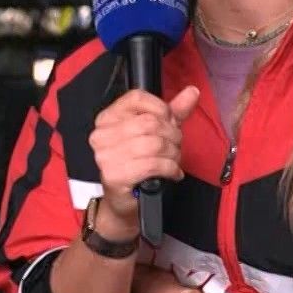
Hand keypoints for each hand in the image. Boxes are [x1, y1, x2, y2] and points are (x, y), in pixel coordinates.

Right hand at [88, 85, 200, 223]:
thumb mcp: (156, 133)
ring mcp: (105, 156)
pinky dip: (169, 168)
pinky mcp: (114, 176)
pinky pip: (153, 164)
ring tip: (173, 161)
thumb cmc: (138, 165)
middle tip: (175, 147)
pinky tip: (171, 173)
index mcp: (107, 118)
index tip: (170, 122)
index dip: (161, 108)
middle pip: (149, 122)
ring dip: (173, 154)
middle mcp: (100, 135)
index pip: (136, 98)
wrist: (124, 201)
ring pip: (154, 144)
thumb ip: (173, 112)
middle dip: (172, 135)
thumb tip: (192, 91)